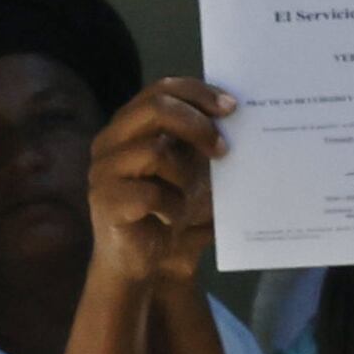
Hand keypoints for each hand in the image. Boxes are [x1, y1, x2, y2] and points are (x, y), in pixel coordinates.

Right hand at [85, 81, 230, 288]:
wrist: (147, 264)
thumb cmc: (172, 211)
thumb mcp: (195, 172)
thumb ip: (208, 144)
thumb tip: (249, 119)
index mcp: (132, 126)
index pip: (162, 89)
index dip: (198, 93)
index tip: (233, 108)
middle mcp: (112, 141)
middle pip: (155, 107)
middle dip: (197, 124)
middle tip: (224, 150)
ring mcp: (104, 170)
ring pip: (155, 151)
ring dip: (185, 177)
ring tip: (189, 199)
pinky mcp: (106, 201)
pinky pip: (151, 194)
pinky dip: (172, 209)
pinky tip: (173, 222)